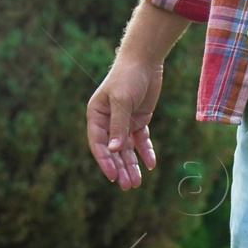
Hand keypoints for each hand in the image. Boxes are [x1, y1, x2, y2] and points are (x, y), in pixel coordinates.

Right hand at [87, 57, 162, 189]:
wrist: (145, 61)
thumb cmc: (128, 77)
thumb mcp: (122, 101)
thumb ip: (119, 126)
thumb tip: (114, 150)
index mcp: (96, 115)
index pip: (98, 143)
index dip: (105, 161)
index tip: (114, 176)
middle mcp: (108, 121)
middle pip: (114, 150)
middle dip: (121, 168)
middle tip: (129, 186)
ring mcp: (124, 122)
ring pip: (127, 150)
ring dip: (132, 166)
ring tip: (137, 183)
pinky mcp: (139, 121)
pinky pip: (141, 141)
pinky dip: (146, 152)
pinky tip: (151, 165)